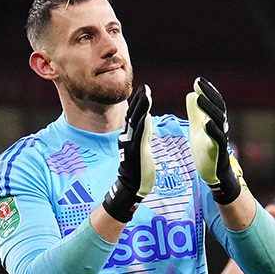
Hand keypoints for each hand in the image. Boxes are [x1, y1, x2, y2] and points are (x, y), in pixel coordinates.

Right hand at [99, 84, 154, 222]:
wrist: (131, 186)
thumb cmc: (138, 168)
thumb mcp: (143, 146)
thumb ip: (144, 132)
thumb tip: (147, 117)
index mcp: (130, 136)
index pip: (135, 115)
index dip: (139, 102)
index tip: (144, 89)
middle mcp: (128, 138)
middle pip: (133, 116)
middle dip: (139, 101)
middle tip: (144, 87)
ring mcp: (130, 145)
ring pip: (135, 123)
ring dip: (140, 109)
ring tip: (145, 95)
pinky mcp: (135, 153)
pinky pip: (139, 137)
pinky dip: (142, 126)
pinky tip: (146, 116)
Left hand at [187, 77, 244, 205]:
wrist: (214, 173)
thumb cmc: (207, 149)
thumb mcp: (198, 128)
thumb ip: (195, 112)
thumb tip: (191, 93)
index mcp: (215, 120)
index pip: (213, 102)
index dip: (207, 90)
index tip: (198, 80)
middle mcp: (220, 127)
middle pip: (217, 107)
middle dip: (209, 94)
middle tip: (199, 83)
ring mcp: (220, 138)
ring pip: (218, 120)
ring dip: (209, 109)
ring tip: (200, 98)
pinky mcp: (218, 151)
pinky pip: (218, 139)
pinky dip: (213, 131)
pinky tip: (206, 124)